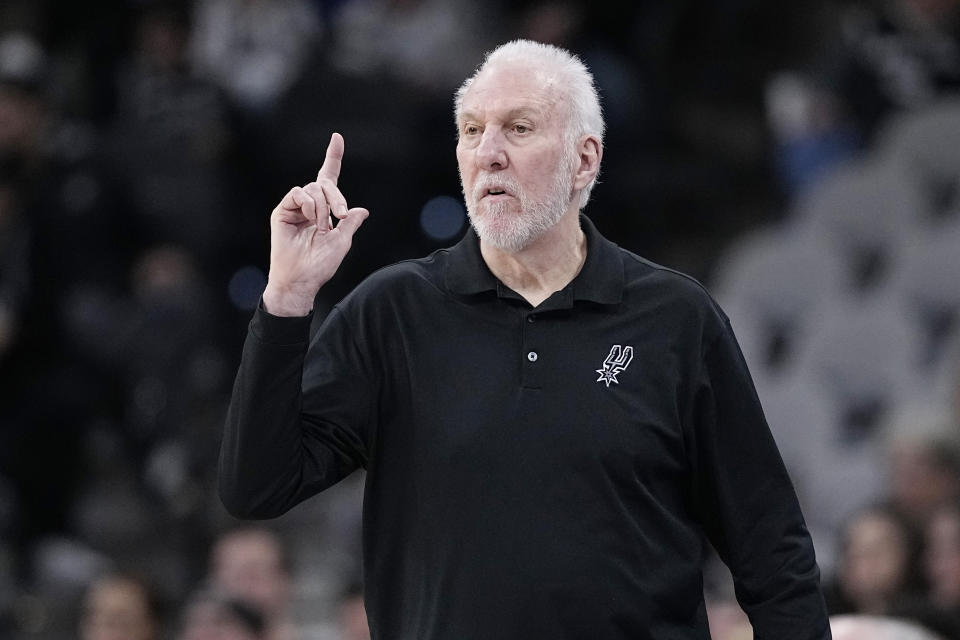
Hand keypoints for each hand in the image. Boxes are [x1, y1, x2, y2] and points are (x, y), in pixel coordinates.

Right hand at [262, 133, 369, 315]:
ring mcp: (295, 207)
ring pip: (314, 189)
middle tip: (341, 215)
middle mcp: (308, 206)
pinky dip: (309, 204)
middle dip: (337, 196)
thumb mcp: (343, 242)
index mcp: (323, 211)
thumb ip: (350, 223)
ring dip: (323, 206)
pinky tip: (312, 219)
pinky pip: (299, 193)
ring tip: (322, 225)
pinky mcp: (283, 211)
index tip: (337, 137)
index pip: (328, 179)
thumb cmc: (321, 265)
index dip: (333, 158)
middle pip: (325, 184)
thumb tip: (362, 210)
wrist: (301, 279)